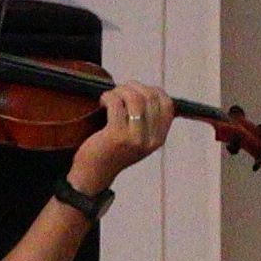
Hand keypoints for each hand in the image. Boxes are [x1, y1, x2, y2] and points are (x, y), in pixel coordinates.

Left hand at [65, 80, 174, 195]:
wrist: (94, 174)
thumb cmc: (112, 152)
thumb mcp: (138, 140)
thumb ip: (147, 122)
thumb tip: (144, 90)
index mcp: (159, 139)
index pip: (167, 105)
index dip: (154, 90)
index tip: (138, 90)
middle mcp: (151, 139)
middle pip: (151, 98)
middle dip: (133, 87)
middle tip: (119, 91)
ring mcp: (135, 138)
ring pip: (135, 99)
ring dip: (120, 91)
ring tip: (111, 96)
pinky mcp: (116, 135)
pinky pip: (116, 104)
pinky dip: (109, 97)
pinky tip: (103, 101)